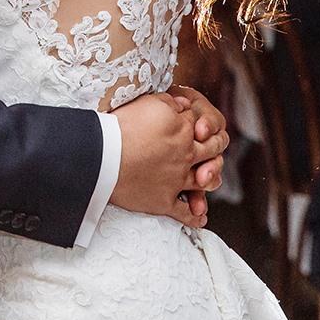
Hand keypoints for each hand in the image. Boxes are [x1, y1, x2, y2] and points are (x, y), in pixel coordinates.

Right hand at [109, 91, 227, 229]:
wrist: (104, 157)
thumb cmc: (122, 127)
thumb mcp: (148, 102)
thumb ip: (170, 102)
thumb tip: (184, 103)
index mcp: (184, 130)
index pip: (198, 122)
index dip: (196, 120)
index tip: (192, 121)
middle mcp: (186, 155)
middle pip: (212, 149)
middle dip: (216, 145)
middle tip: (215, 145)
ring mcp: (177, 180)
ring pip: (204, 181)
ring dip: (211, 178)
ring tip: (210, 179)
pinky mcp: (164, 202)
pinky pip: (184, 212)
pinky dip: (194, 216)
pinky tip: (200, 217)